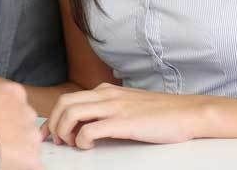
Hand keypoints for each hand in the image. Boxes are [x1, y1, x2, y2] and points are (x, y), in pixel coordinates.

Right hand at [0, 81, 42, 169]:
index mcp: (12, 92)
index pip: (14, 98)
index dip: (3, 110)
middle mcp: (27, 110)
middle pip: (24, 119)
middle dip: (13, 127)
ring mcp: (32, 134)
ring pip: (28, 140)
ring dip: (18, 146)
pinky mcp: (33, 157)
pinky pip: (31, 162)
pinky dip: (21, 164)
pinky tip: (6, 163)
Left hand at [42, 83, 208, 148]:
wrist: (188, 112)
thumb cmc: (162, 113)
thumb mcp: (128, 104)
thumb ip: (109, 109)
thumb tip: (90, 124)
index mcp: (106, 91)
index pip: (68, 98)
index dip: (53, 116)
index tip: (48, 132)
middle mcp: (106, 95)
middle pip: (64, 103)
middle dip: (53, 123)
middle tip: (56, 141)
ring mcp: (114, 107)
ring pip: (72, 113)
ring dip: (64, 131)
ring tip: (71, 145)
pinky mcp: (123, 122)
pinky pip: (90, 129)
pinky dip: (81, 140)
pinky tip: (87, 147)